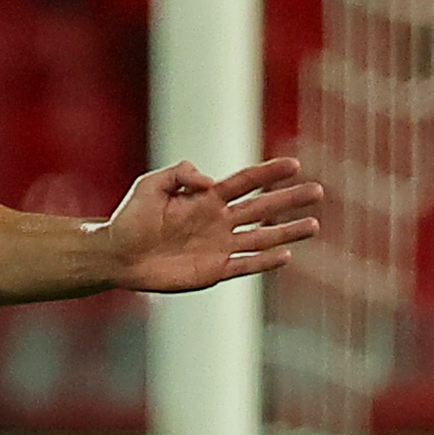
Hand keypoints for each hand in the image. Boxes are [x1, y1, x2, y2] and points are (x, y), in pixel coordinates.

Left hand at [104, 157, 321, 292]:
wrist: (116, 256)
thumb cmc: (129, 219)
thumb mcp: (149, 186)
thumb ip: (178, 174)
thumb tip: (209, 180)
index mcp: (206, 198)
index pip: (245, 182)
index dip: (269, 173)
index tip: (294, 164)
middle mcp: (218, 221)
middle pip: (262, 208)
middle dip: (289, 199)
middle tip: (317, 190)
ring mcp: (218, 246)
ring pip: (262, 238)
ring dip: (288, 232)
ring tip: (314, 224)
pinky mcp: (213, 270)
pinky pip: (245, 265)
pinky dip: (265, 262)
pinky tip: (286, 255)